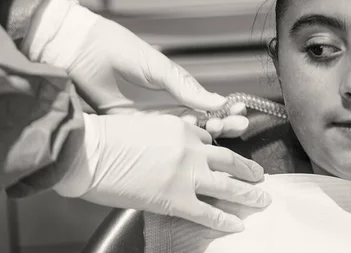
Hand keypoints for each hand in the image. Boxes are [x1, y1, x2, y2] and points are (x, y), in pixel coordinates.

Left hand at [23, 0, 247, 134]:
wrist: (80, 51)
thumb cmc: (118, 50)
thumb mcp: (159, 67)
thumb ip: (185, 86)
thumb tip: (216, 100)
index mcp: (172, 88)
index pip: (205, 104)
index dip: (223, 110)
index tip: (239, 112)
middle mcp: (163, 107)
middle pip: (198, 123)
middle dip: (220, 125)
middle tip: (236, 126)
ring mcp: (148, 121)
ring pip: (182, 135)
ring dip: (202, 136)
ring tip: (218, 133)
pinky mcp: (130, 131)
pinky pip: (157, 141)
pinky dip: (175, 144)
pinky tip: (190, 144)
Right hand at [53, 113, 270, 231]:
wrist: (88, 151)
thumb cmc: (106, 137)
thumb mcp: (142, 126)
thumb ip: (164, 136)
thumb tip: (169, 151)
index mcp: (181, 128)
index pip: (208, 140)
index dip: (219, 152)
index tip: (227, 159)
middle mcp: (191, 149)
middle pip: (228, 159)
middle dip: (247, 169)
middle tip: (259, 175)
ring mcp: (187, 174)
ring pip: (228, 184)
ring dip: (248, 193)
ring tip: (262, 198)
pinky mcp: (178, 199)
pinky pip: (209, 212)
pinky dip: (226, 220)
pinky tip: (237, 225)